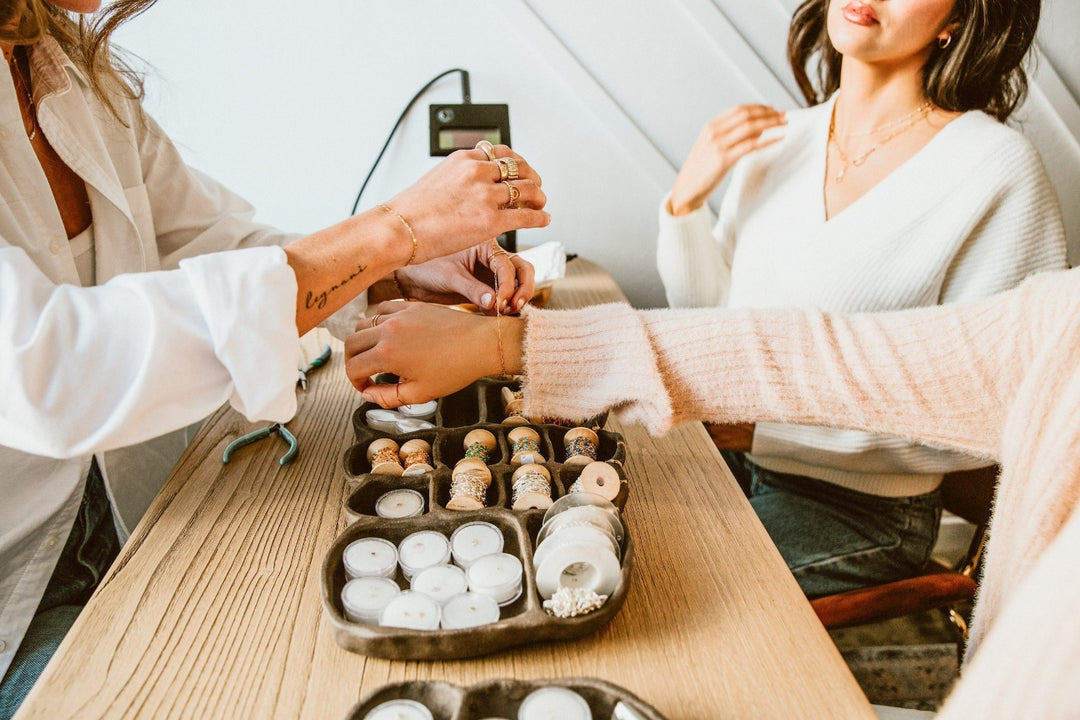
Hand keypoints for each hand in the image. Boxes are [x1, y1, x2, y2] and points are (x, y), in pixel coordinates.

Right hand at [344, 301, 524, 406]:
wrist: (480, 344)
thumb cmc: (454, 371)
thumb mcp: (419, 393)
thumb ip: (387, 397)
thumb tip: (368, 394)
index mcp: (387, 354)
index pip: (353, 368)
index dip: (355, 382)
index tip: (367, 388)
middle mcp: (388, 330)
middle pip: (351, 343)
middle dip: (352, 361)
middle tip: (364, 372)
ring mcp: (399, 314)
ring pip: (363, 323)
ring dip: (364, 340)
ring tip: (376, 354)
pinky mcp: (411, 305)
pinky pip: (383, 309)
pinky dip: (379, 321)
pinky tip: (390, 333)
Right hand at [386, 145, 548, 263]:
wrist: (398, 229)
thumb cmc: (409, 212)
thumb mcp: (435, 180)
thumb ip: (456, 179)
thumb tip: (463, 189)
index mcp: (464, 159)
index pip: (500, 153)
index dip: (516, 163)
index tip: (520, 171)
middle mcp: (478, 172)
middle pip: (519, 169)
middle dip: (532, 179)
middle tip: (536, 188)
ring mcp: (486, 196)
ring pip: (527, 190)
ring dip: (539, 197)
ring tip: (541, 205)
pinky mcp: (491, 220)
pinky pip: (526, 215)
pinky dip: (540, 217)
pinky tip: (544, 219)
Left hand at [393, 241, 534, 313]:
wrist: (410, 279)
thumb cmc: (425, 267)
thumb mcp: (449, 276)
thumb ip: (472, 289)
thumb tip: (493, 303)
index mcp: (484, 244)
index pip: (507, 263)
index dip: (508, 284)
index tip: (500, 301)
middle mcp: (491, 257)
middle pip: (522, 269)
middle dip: (524, 287)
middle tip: (515, 306)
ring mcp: (490, 273)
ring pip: (517, 282)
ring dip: (518, 297)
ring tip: (508, 312)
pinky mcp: (485, 289)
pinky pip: (503, 297)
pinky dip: (505, 307)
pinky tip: (497, 317)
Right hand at [668, 104, 785, 215]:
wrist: (686, 190)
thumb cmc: (701, 171)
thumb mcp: (713, 148)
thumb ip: (733, 137)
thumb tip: (759, 129)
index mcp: (710, 127)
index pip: (738, 109)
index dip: (758, 107)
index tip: (772, 109)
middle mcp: (714, 132)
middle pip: (746, 115)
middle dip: (768, 113)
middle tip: (783, 114)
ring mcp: (718, 145)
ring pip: (750, 127)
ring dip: (771, 123)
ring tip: (784, 124)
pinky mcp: (724, 159)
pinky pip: (751, 146)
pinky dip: (767, 141)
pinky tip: (778, 139)